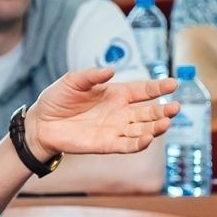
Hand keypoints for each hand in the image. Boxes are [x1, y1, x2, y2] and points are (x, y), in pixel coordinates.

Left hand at [24, 68, 178, 158]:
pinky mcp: (106, 144)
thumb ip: (91, 76)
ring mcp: (115, 129)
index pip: (143, 90)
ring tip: (166, 123)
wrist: (41, 123)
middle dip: (163, 110)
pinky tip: (148, 139)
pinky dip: (138, 144)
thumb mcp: (72, 81)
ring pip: (142, 130)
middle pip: (148, 112)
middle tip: (176, 107)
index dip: (158, 88)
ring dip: (155, 128)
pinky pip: (126, 145)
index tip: (174, 84)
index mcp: (116, 94)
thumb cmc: (57, 99)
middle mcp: (120, 112)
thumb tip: (111, 70)